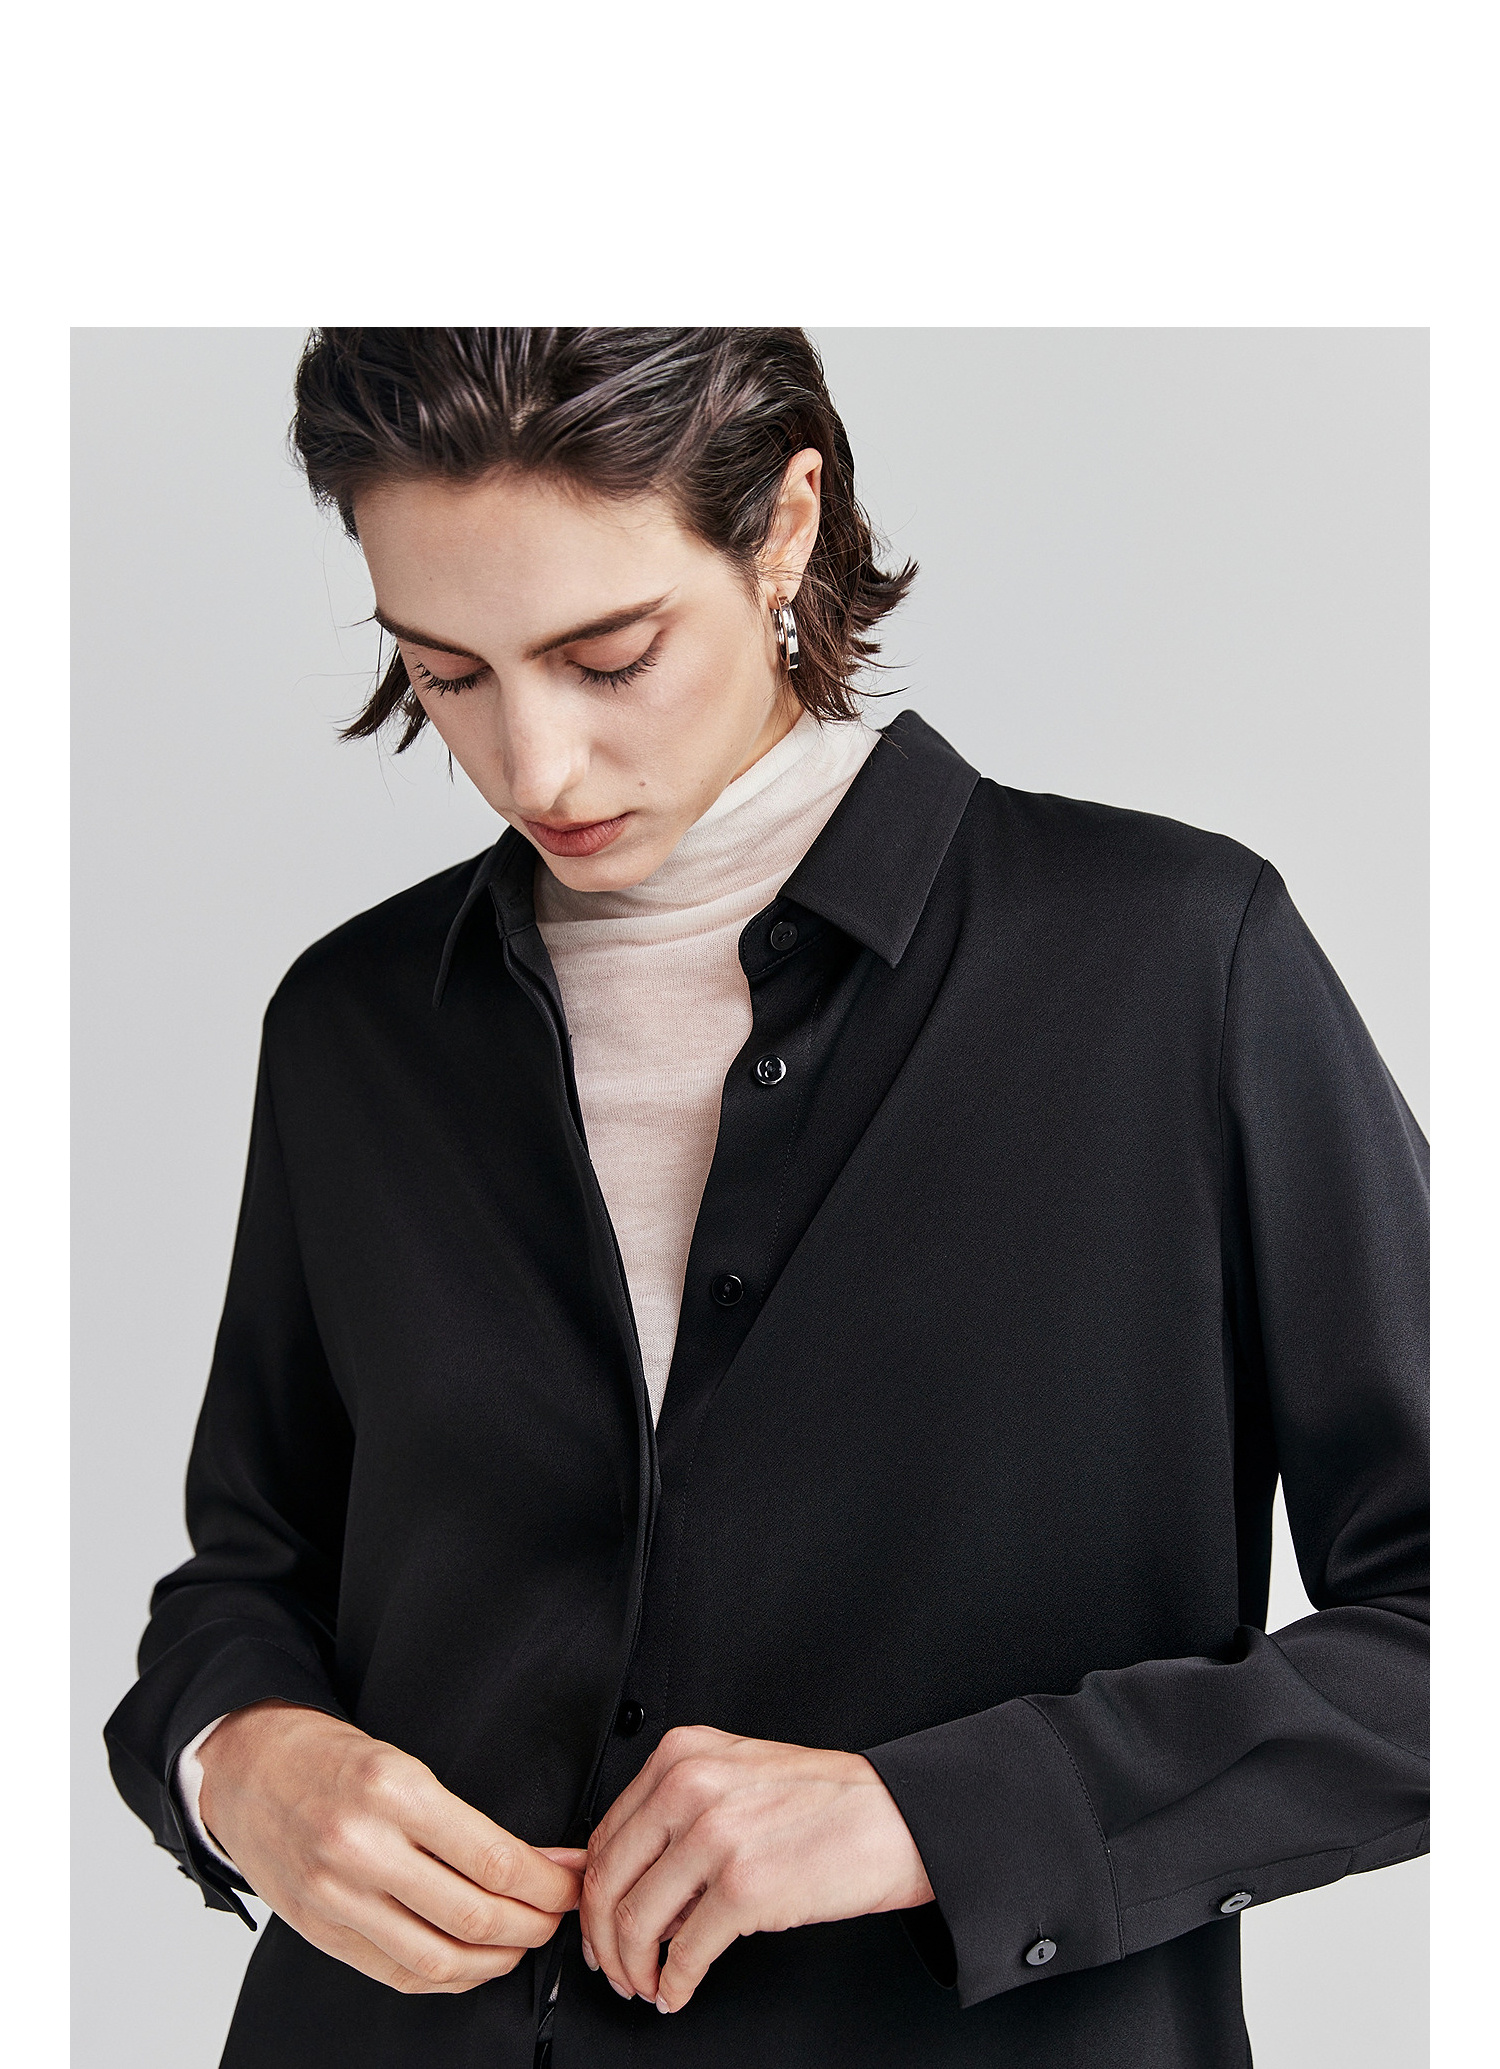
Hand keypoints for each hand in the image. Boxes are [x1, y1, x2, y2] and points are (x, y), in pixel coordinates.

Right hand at [197, 1700, 583, 1994]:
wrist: (246, 1768)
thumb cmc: (329, 1757)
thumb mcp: (402, 1761)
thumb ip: (464, 1819)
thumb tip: (539, 1859)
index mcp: (392, 1791)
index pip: (493, 1859)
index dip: (549, 1881)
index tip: (573, 1879)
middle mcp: (362, 1849)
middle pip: (474, 1916)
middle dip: (536, 1923)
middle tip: (560, 1912)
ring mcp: (337, 1898)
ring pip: (440, 1960)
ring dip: (499, 1959)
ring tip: (525, 1938)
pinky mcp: (321, 1932)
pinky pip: (399, 1974)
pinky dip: (450, 1977)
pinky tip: (475, 1959)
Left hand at [580, 1725, 933, 2011]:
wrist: (894, 1817)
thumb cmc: (824, 1800)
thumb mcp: (736, 1777)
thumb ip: (677, 1813)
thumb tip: (635, 1886)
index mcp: (682, 1754)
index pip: (604, 1834)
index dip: (591, 1895)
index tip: (596, 1925)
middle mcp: (689, 1785)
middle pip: (606, 1881)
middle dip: (602, 1941)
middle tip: (613, 1968)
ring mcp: (714, 1835)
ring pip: (634, 1921)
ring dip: (633, 1969)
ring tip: (647, 1985)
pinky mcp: (743, 1887)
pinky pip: (684, 1953)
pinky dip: (674, 1984)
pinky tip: (679, 1991)